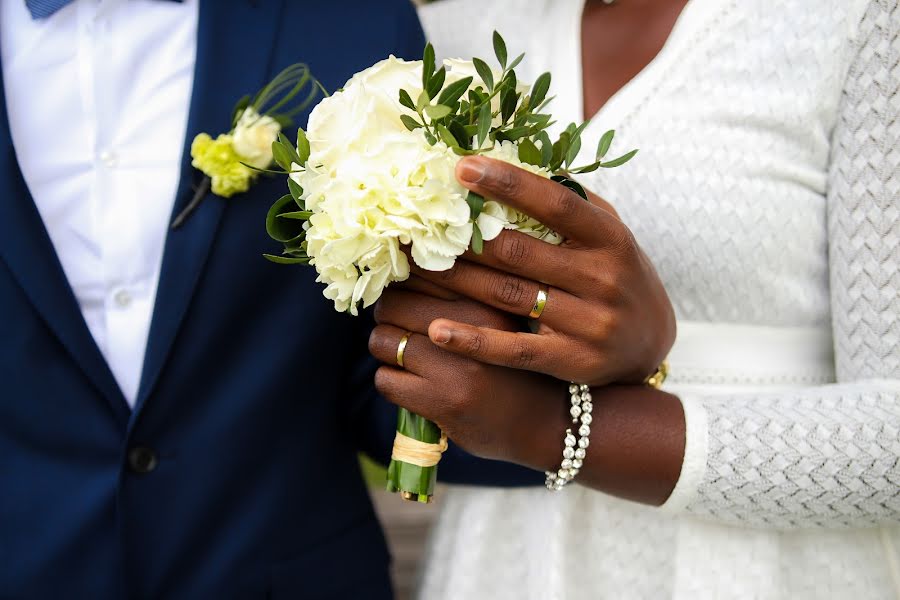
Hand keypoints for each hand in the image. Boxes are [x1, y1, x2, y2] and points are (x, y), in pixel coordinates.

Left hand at [369, 288, 567, 467]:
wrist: (545, 423)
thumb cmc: (512, 363)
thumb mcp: (500, 318)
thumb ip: (461, 293)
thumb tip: (401, 266)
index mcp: (485, 296)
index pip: (418, 271)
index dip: (401, 283)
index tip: (405, 295)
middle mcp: (472, 324)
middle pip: (393, 303)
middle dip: (388, 317)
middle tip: (400, 329)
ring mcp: (457, 365)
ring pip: (382, 341)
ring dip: (386, 350)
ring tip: (406, 358)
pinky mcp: (443, 401)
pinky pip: (385, 380)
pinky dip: (391, 382)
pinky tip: (412, 386)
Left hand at [410, 155, 674, 385]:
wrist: (651, 344)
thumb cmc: (616, 275)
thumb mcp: (607, 233)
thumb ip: (570, 202)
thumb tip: (515, 159)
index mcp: (609, 237)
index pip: (555, 204)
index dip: (508, 183)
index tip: (462, 167)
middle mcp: (603, 277)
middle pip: (519, 251)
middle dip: (464, 236)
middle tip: (418, 223)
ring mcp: (590, 322)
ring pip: (509, 295)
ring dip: (456, 280)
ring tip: (414, 266)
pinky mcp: (574, 360)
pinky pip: (515, 350)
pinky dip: (474, 341)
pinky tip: (436, 330)